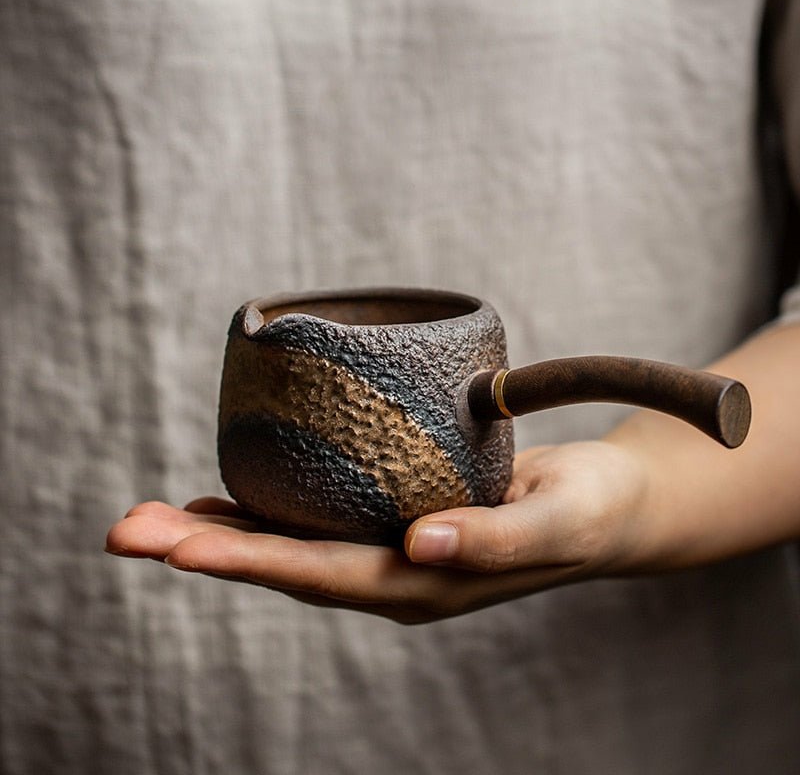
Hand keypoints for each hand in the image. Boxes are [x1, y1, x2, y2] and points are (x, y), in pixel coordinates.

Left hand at [105, 441, 653, 623]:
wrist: (606, 505)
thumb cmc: (590, 510)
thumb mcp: (555, 521)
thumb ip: (493, 540)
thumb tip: (419, 547)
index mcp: (426, 585)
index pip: (324, 576)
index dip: (252, 562)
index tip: (178, 550)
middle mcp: (394, 573)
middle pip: (286, 565)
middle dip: (204, 551)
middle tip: (124, 531)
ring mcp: (389, 549)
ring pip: (290, 544)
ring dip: (218, 535)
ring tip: (150, 521)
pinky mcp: (392, 517)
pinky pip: (315, 519)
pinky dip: (262, 514)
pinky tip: (222, 506)